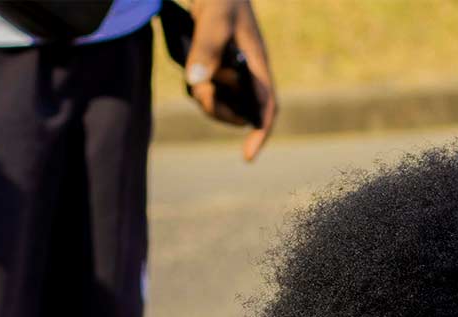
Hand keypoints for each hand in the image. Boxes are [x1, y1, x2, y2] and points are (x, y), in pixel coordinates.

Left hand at [185, 0, 277, 160]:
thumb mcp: (215, 19)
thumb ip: (207, 48)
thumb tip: (197, 82)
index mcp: (257, 65)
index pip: (266, 106)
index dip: (260, 133)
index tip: (248, 155)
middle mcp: (246, 73)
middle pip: (238, 111)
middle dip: (218, 109)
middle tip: (202, 90)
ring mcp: (229, 72)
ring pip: (218, 102)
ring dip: (205, 97)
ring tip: (196, 74)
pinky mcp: (213, 67)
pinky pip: (204, 89)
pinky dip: (196, 87)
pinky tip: (191, 69)